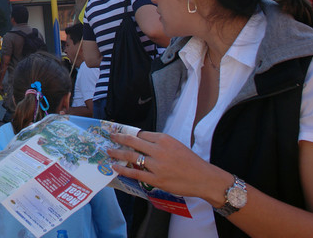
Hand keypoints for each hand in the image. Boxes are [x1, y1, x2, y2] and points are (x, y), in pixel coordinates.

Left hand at [108, 131, 231, 205]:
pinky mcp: (156, 179)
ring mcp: (157, 165)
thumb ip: (158, 143)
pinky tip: (115, 167)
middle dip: (118, 138)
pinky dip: (123, 170)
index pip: (141, 133)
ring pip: (131, 157)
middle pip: (132, 141)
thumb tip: (140, 142)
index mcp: (164, 139)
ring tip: (108, 151)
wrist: (204, 178)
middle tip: (110, 137)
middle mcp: (159, 150)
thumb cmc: (190, 162)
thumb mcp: (175, 145)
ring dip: (117, 153)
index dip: (128, 133)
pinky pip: (135, 173)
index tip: (119, 132)